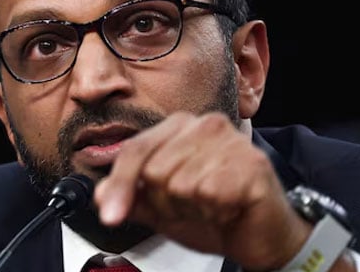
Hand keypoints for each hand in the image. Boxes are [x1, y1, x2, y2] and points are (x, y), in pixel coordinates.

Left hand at [93, 111, 311, 269]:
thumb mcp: (162, 207)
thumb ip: (132, 197)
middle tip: (191, 207)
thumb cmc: (214, 212)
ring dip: (192, 209)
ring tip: (210, 207)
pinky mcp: (252, 164)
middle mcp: (205, 125)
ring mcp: (230, 141)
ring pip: (180, 184)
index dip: (120, 185)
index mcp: (179, 127)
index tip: (111, 216)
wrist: (260, 235)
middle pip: (155, 171)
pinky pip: (209, 194)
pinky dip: (214, 212)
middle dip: (166, 203)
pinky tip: (227, 208)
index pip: (135, 150)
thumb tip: (100, 194)